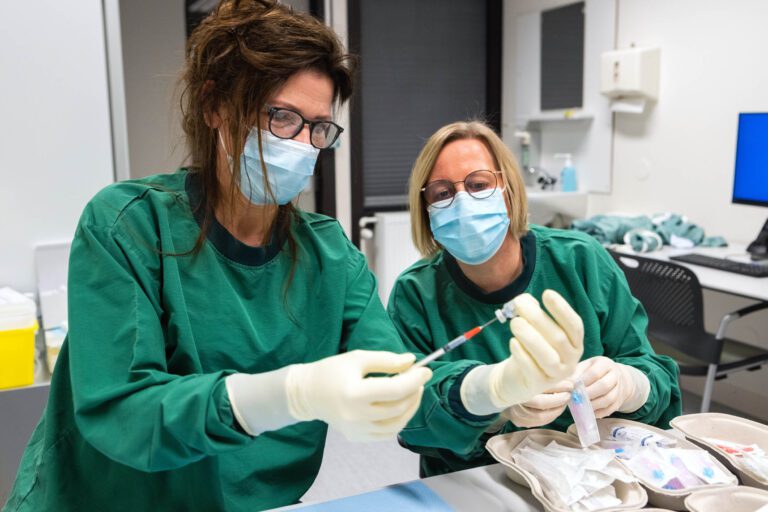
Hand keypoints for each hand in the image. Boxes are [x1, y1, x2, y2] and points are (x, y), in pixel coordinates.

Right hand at [286, 350, 431, 440]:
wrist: (307, 394)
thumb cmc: (331, 371)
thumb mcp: (358, 358)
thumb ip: (387, 360)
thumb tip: (412, 362)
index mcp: (355, 394)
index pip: (395, 390)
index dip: (415, 380)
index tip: (427, 370)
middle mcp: (356, 417)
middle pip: (398, 408)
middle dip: (414, 392)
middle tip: (419, 379)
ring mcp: (357, 431)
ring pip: (396, 425)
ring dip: (410, 408)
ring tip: (413, 392)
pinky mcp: (357, 438)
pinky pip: (386, 434)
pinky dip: (398, 421)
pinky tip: (399, 407)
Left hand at [461, 290, 583, 414]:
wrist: (516, 377)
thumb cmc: (529, 348)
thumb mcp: (533, 328)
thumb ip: (531, 311)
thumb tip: (525, 301)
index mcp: (574, 343)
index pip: (574, 326)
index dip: (562, 309)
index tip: (547, 294)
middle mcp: (570, 360)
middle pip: (559, 339)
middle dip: (539, 319)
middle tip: (519, 304)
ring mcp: (555, 375)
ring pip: (548, 357)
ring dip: (531, 337)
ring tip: (514, 322)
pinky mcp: (537, 385)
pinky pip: (531, 369)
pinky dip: (522, 354)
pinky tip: (513, 342)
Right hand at [502, 380, 572, 427]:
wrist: (499, 387)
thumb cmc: (518, 376)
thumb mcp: (529, 370)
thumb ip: (545, 373)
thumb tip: (569, 376)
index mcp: (517, 385)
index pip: (541, 387)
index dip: (559, 386)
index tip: (571, 384)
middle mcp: (515, 400)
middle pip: (541, 403)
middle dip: (559, 399)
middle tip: (569, 394)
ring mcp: (516, 413)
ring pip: (542, 416)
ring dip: (557, 409)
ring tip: (565, 401)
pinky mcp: (519, 421)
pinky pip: (539, 422)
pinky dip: (551, 416)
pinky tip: (556, 408)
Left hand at [573, 356, 648, 417]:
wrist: (615, 377)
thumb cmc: (594, 370)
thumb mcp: (585, 366)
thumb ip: (576, 373)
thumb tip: (567, 383)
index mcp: (605, 364)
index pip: (594, 373)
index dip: (583, 381)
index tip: (572, 387)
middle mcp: (615, 376)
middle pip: (603, 386)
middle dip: (588, 393)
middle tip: (576, 398)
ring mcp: (619, 389)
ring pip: (608, 399)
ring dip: (593, 404)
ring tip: (580, 405)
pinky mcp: (618, 402)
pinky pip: (609, 409)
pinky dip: (598, 412)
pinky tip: (588, 411)